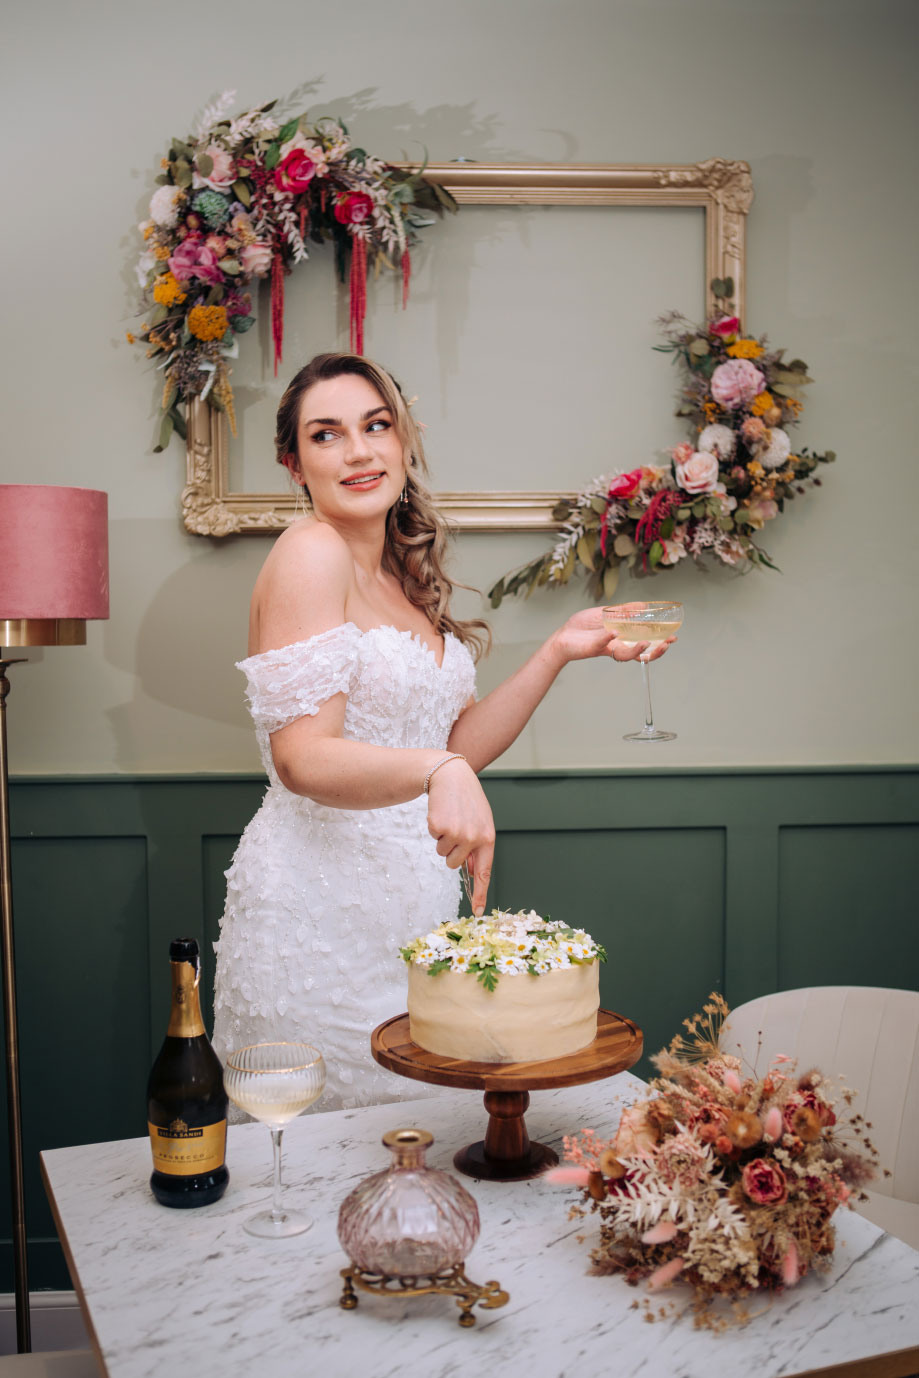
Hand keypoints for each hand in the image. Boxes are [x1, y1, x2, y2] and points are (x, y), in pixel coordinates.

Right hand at [426, 759, 495, 915]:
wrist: (451, 776)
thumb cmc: (468, 800)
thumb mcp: (481, 822)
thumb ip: (479, 847)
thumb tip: (472, 872)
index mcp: (488, 838)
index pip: (484, 872)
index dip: (481, 894)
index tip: (478, 912)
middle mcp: (474, 839)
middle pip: (455, 864)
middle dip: (452, 850)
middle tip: (457, 827)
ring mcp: (456, 834)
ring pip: (443, 853)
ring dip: (443, 839)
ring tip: (451, 818)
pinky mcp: (440, 828)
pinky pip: (434, 840)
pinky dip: (435, 829)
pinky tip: (443, 814)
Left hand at [549, 604, 676, 665]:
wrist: (562, 636)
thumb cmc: (582, 627)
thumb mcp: (606, 613)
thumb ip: (624, 610)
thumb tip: (644, 606)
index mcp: (622, 639)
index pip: (645, 643)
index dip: (659, 642)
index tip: (672, 637)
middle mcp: (617, 646)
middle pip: (641, 654)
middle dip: (657, 651)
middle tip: (668, 643)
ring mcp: (606, 648)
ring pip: (626, 655)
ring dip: (638, 650)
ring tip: (647, 643)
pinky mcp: (593, 648)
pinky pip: (603, 644)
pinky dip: (609, 638)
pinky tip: (615, 631)